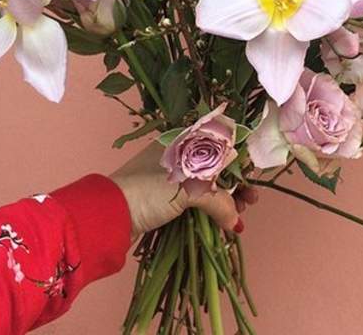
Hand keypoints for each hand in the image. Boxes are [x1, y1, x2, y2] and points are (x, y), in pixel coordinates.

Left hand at [110, 142, 256, 239]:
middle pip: (217, 167)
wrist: (110, 214)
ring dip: (226, 200)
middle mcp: (180, 155)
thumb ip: (218, 201)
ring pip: (208, 186)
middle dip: (235, 184)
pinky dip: (210, 209)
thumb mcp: (188, 189)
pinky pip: (196, 201)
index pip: (220, 145)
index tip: (253, 178)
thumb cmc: (148, 189)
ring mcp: (172, 177)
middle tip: (249, 202)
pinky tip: (222, 220)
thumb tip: (235, 221)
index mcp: (184, 140)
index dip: (240, 160)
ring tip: (238, 215)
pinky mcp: (165, 198)